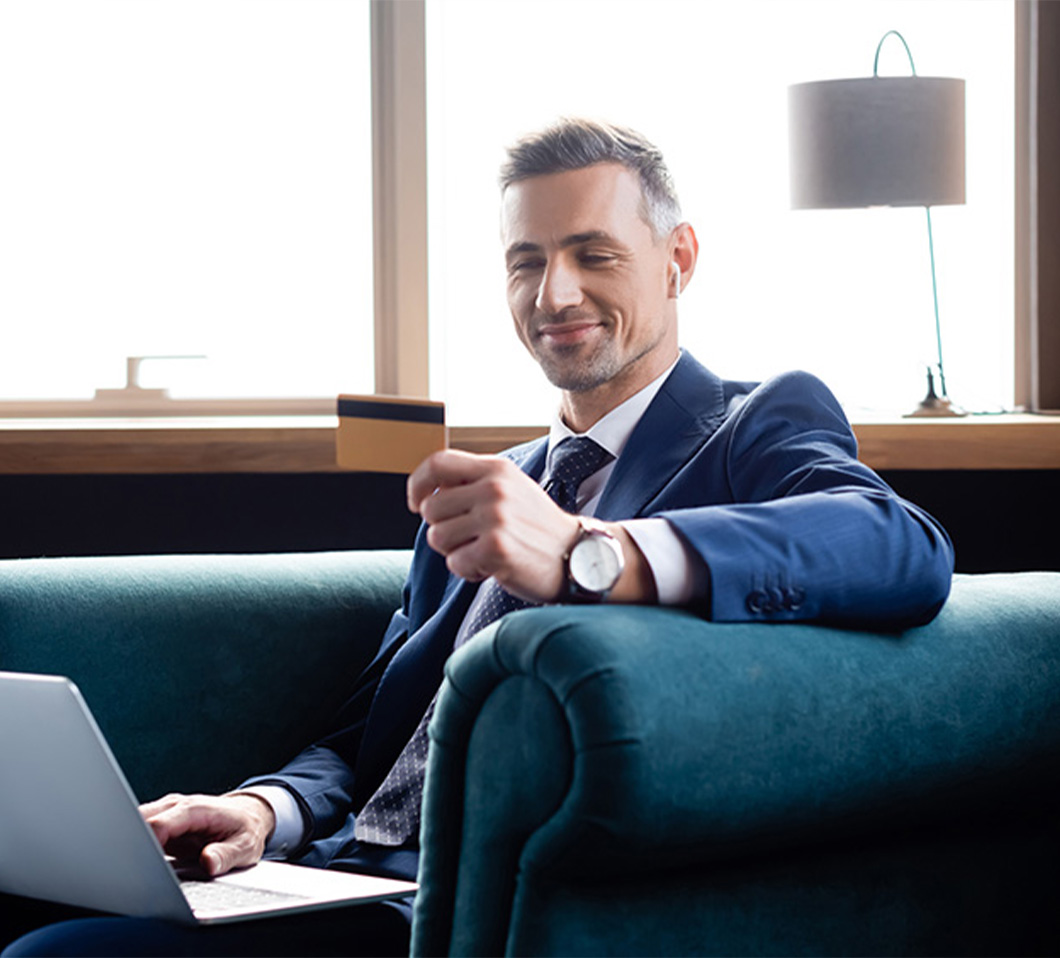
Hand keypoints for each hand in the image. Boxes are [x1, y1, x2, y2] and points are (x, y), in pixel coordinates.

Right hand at [140, 792, 275, 877]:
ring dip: (129, 844)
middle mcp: (176, 807)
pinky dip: (133, 845)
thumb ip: (226, 855)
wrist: (247, 814)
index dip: (143, 845)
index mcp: (195, 810)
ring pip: (134, 824)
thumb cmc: (246, 829)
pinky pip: (138, 830)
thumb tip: (208, 862)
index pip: (158, 825)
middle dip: (128, 844)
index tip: (137, 865)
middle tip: (126, 871)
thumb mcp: (245, 846)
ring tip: (129, 869)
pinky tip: (135, 863)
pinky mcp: (161, 823)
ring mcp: (166, 813)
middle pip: (138, 821)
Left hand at [408, 449, 579, 602]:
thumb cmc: (538, 527)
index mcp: (496, 469)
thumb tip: (428, 491)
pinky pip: (455, 563)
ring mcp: (495, 518)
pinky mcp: (496, 549)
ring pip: (438, 537)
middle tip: (469, 537)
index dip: (417, 484)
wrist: (580, 555)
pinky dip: (469, 570)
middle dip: (442, 528)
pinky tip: (492, 566)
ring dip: (455, 551)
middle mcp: (494, 489)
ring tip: (484, 550)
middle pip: (431, 508)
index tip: (416, 503)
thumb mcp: (511, 489)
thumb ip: (474, 483)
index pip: (437, 463)